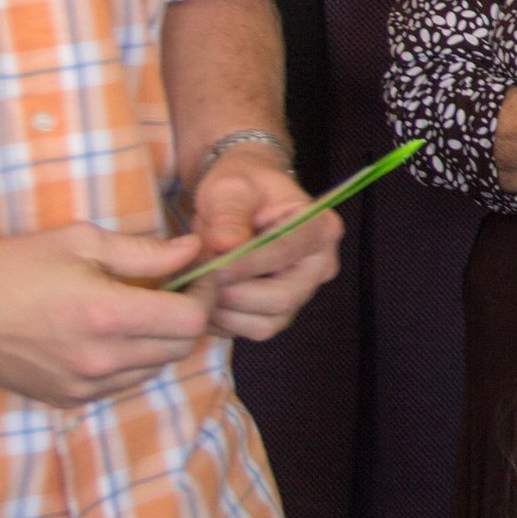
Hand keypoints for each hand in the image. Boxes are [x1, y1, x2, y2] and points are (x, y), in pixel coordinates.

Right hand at [0, 224, 209, 405]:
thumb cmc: (11, 266)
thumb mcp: (79, 242)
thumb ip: (144, 252)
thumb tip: (193, 249)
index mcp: (105, 315)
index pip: (190, 319)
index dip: (204, 295)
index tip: (197, 276)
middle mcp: (99, 359)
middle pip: (180, 347)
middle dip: (189, 316)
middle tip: (177, 290)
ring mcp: (83, 385)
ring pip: (156, 368)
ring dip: (162, 340)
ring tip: (144, 310)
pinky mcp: (68, 399)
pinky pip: (124, 383)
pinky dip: (133, 360)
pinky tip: (115, 334)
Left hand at [186, 146, 340, 341]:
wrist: (241, 200)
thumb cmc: (241, 186)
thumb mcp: (231, 187)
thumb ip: (229, 213)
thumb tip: (225, 246)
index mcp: (321, 228)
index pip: (286, 253)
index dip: (246, 264)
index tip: (211, 266)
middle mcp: (320, 266)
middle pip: (281, 298)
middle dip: (233, 293)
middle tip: (196, 280)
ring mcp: (301, 293)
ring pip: (265, 323)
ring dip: (223, 311)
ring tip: (195, 286)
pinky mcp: (279, 312)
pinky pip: (250, 331)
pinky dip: (221, 322)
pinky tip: (203, 298)